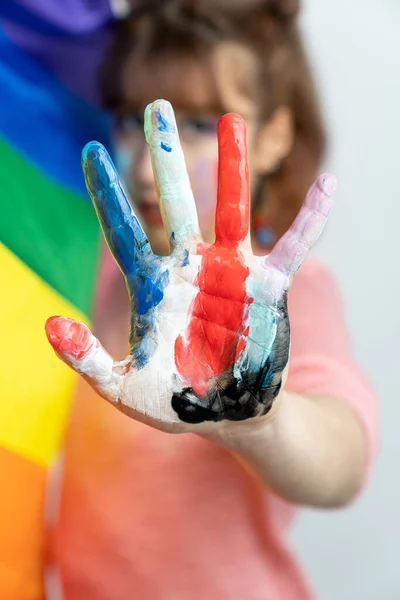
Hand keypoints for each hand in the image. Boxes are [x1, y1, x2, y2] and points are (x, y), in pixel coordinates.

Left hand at [45, 99, 335, 433]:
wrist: (227, 415)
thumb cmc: (175, 403)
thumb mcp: (121, 387)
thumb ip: (85, 358)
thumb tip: (49, 324)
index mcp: (153, 287)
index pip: (124, 230)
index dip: (106, 192)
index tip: (89, 150)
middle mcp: (190, 270)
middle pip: (174, 202)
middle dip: (164, 155)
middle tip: (156, 107)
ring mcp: (230, 274)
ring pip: (231, 209)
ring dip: (232, 166)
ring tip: (232, 120)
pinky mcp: (267, 288)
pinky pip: (292, 246)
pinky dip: (310, 218)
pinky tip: (328, 187)